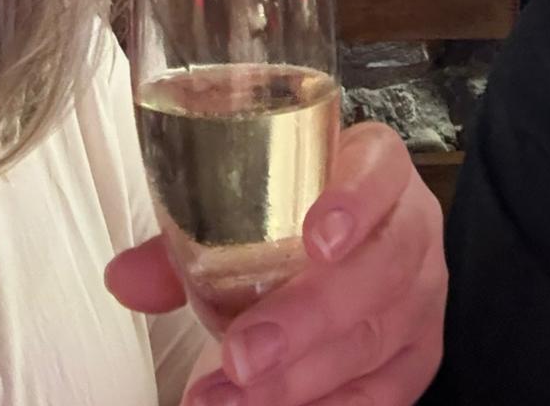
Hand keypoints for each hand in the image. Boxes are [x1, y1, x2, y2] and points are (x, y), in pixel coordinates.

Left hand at [106, 122, 446, 405]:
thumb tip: (125, 279)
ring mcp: (424, 293)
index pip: (378, 172)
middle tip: (241, 354)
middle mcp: (411, 226)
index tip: (316, 238)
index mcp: (375, 167)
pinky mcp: (422, 352)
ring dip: (302, 377)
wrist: (362, 237)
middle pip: (380, 269)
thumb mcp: (251, 204)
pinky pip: (388, 390)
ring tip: (231, 398)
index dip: (354, 202)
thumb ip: (190, 236)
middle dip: (307, 317)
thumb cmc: (301, 213)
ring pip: (379, 335)